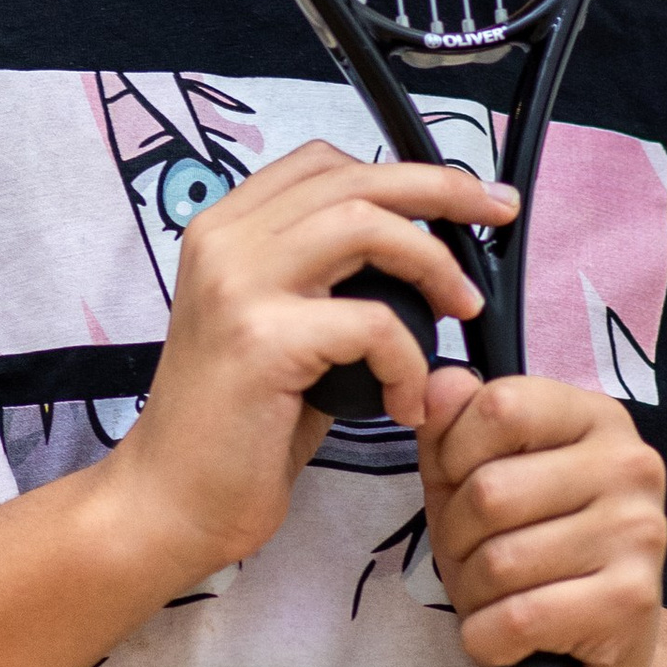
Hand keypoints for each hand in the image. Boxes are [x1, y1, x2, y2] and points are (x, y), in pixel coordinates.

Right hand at [96, 146, 510, 589]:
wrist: (169, 503)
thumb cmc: (235, 430)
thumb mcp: (279, 332)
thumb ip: (326, 283)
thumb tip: (415, 260)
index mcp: (224, 231)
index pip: (323, 163)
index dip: (404, 171)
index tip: (463, 198)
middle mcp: (224, 243)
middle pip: (354, 179)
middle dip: (443, 190)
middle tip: (496, 216)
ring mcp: (238, 286)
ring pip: (367, 227)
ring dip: (435, 264)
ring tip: (461, 310)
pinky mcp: (261, 340)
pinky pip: (374, 322)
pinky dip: (410, 360)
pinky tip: (406, 401)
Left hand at [417, 366, 666, 666]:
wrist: (606, 652)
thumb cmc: (536, 554)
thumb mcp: (480, 482)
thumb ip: (453, 432)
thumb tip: (435, 383)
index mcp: (596, 418)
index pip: (500, 406)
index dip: (453, 455)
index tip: (461, 487)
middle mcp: (630, 464)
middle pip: (490, 491)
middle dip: (456, 539)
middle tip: (474, 561)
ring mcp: (639, 531)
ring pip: (499, 561)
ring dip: (472, 595)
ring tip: (495, 600)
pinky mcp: (632, 600)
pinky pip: (517, 618)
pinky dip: (487, 638)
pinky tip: (505, 638)